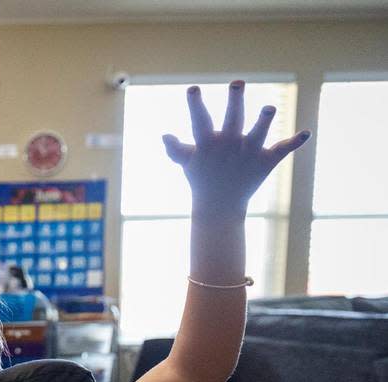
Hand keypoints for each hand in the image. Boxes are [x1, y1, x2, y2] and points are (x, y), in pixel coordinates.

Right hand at [163, 81, 309, 215]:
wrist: (220, 207)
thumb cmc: (202, 180)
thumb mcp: (188, 164)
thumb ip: (177, 149)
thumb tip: (164, 136)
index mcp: (208, 145)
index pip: (200, 121)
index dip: (195, 105)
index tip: (193, 89)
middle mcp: (229, 147)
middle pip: (233, 120)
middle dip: (235, 101)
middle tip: (237, 83)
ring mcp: (248, 154)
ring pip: (258, 134)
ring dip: (264, 121)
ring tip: (269, 108)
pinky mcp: (265, 163)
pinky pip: (282, 151)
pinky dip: (295, 142)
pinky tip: (307, 133)